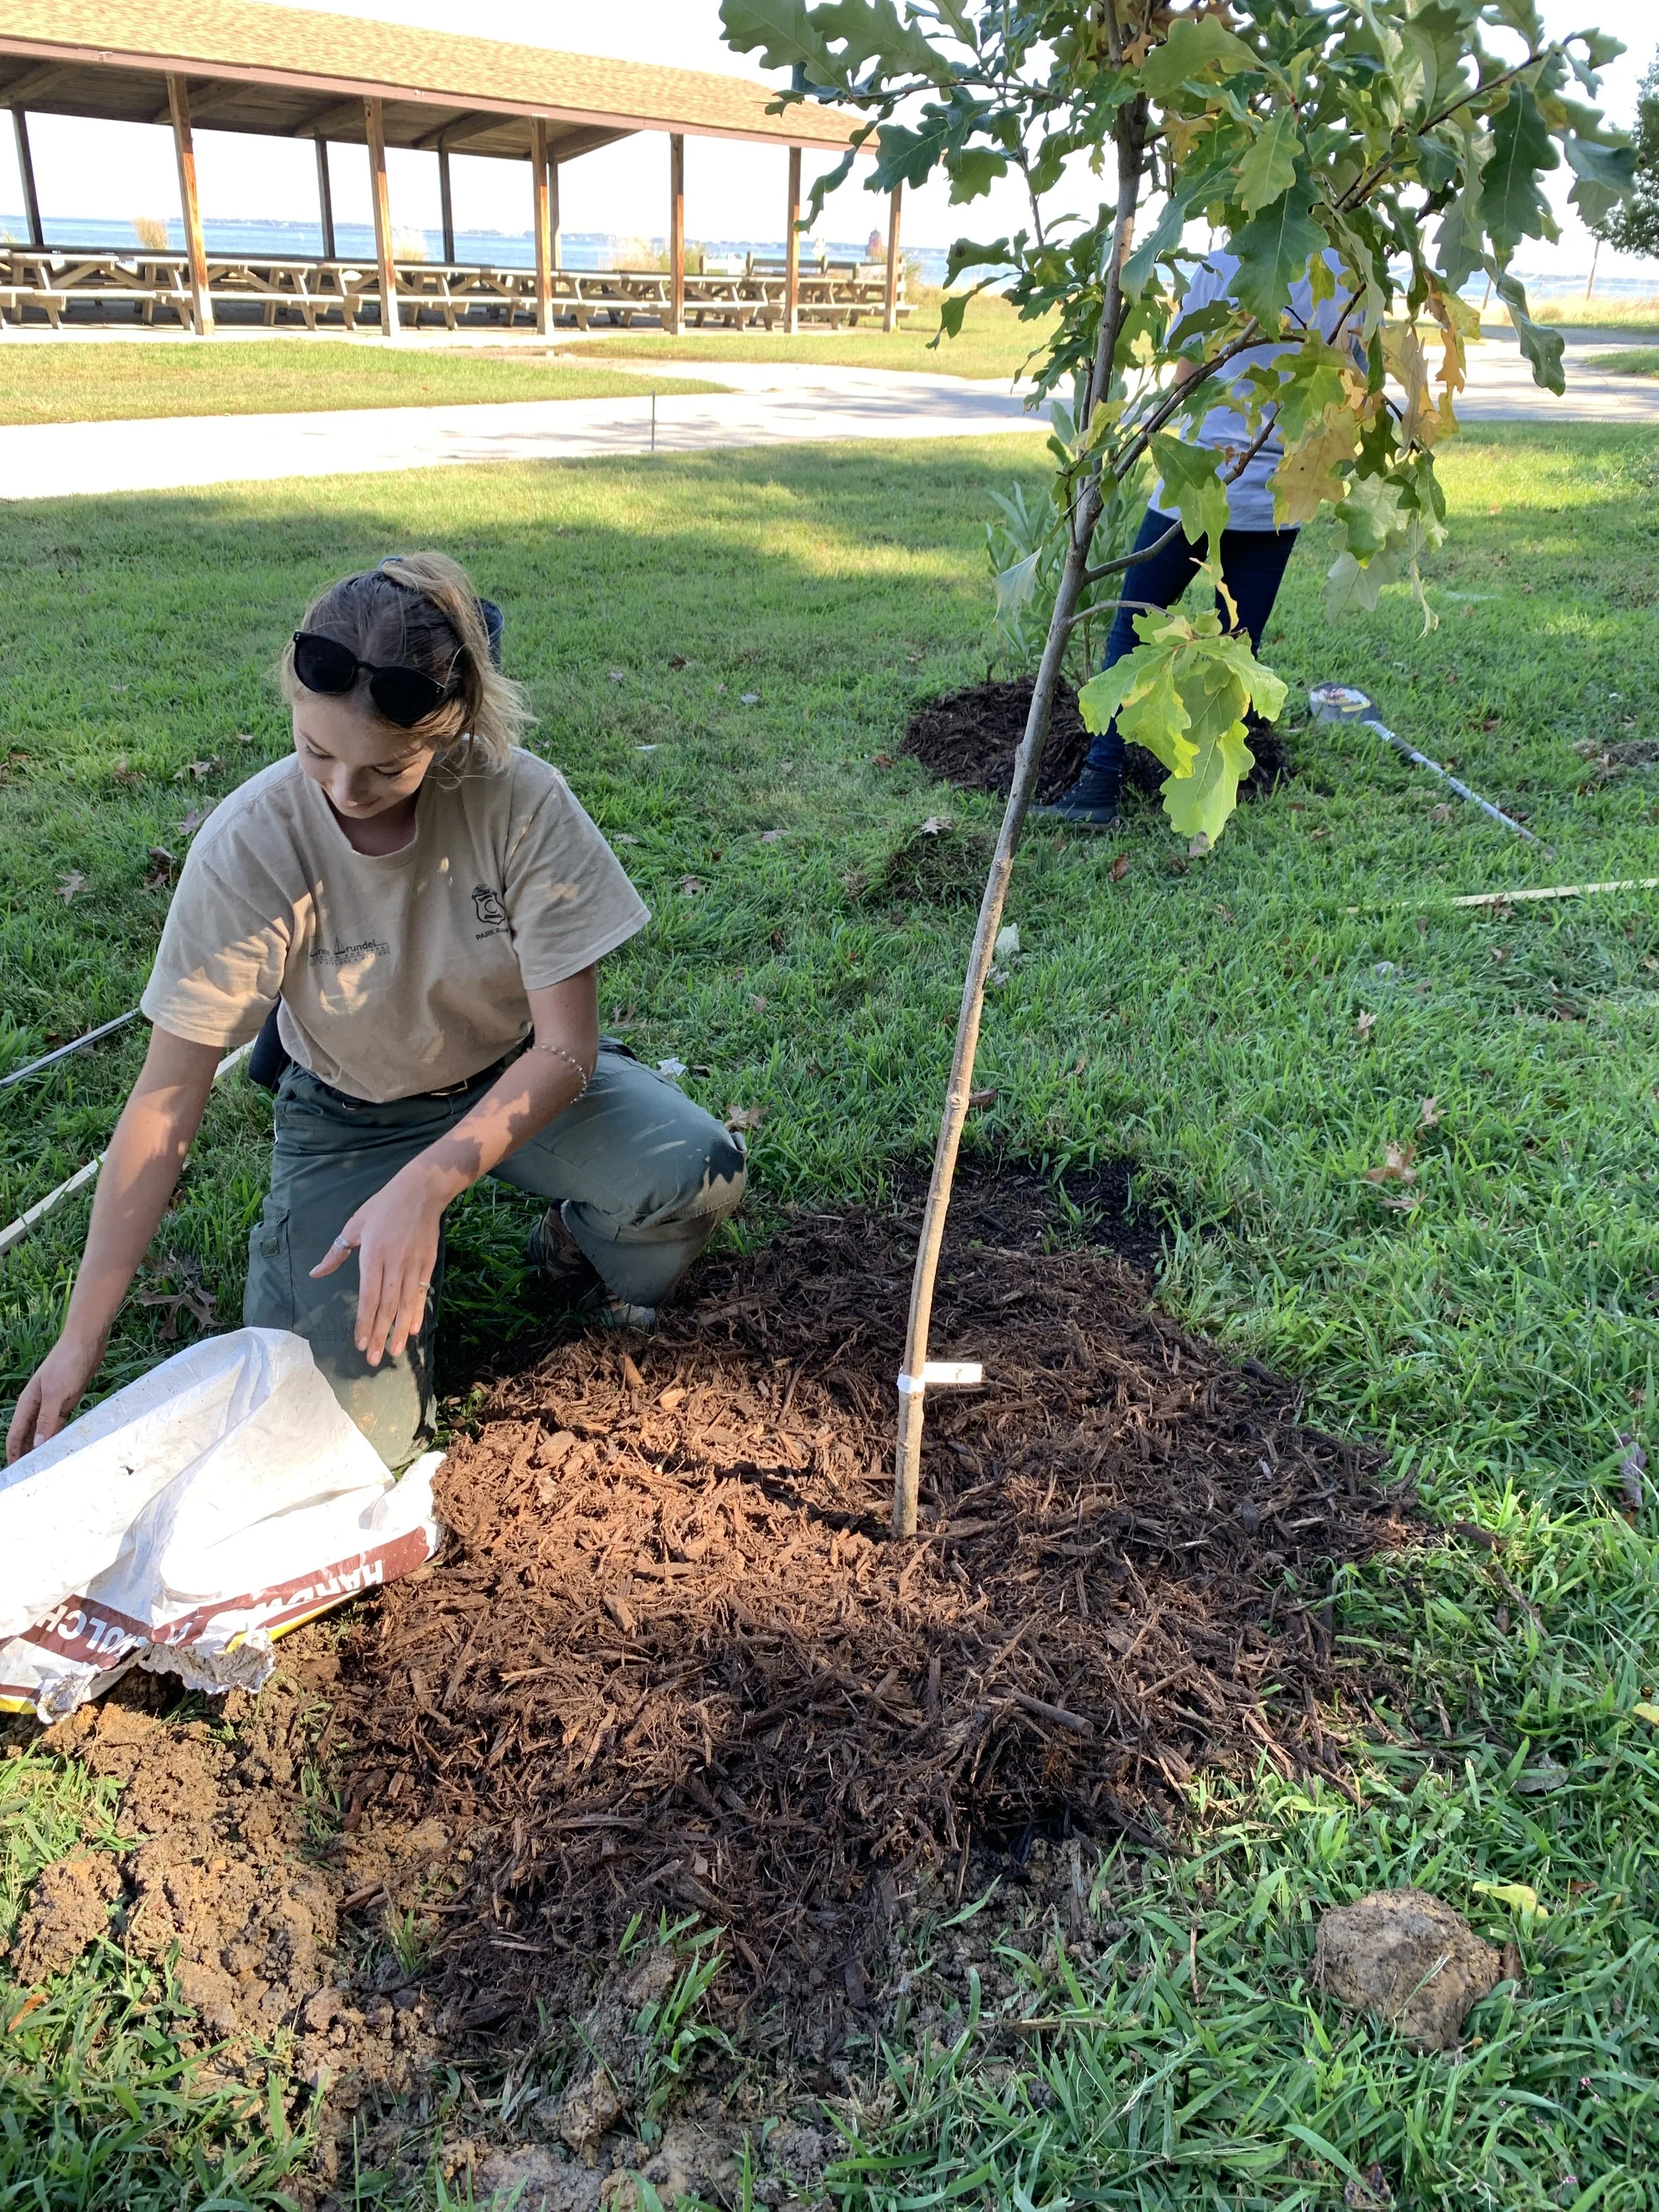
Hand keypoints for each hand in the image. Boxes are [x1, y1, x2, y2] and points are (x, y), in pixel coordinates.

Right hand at [7, 1329, 106, 1462]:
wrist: (86, 1342)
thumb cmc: (68, 1363)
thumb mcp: (56, 1393)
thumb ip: (47, 1419)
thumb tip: (38, 1445)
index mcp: (27, 1403)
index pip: (15, 1434)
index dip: (13, 1454)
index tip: (15, 1473)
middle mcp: (36, 1406)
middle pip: (27, 1436)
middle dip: (25, 1454)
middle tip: (30, 1476)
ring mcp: (52, 1404)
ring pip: (43, 1432)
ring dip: (42, 1448)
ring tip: (44, 1468)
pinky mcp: (66, 1402)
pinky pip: (59, 1425)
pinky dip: (57, 1436)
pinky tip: (61, 1448)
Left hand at [310, 1167, 441, 1368]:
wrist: (421, 1191)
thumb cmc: (383, 1207)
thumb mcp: (355, 1225)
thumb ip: (336, 1253)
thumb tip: (315, 1273)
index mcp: (373, 1255)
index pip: (368, 1297)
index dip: (364, 1322)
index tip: (360, 1343)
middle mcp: (394, 1264)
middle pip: (387, 1306)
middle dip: (380, 1335)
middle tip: (375, 1359)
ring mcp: (413, 1265)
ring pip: (406, 1304)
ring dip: (399, 1330)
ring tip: (395, 1352)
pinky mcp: (427, 1264)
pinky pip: (422, 1293)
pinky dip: (418, 1313)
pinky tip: (413, 1330)